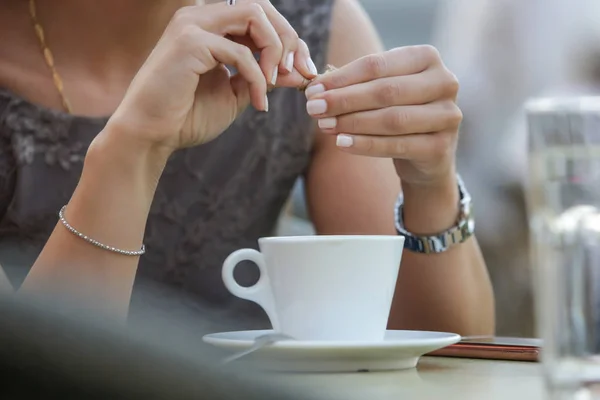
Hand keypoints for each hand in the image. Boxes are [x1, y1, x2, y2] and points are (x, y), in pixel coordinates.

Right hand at [108, 0, 316, 151]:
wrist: (152, 135)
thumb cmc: (187, 116)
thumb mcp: (237, 93)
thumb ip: (265, 77)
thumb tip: (300, 72)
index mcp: (210, 25)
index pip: (259, 15)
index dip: (288, 38)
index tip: (304, 70)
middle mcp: (200, 16)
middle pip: (261, 7)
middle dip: (289, 38)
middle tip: (301, 71)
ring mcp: (192, 24)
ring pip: (255, 15)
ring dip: (276, 50)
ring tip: (277, 82)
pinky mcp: (190, 41)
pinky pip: (241, 53)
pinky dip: (257, 78)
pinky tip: (258, 103)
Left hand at [305, 45, 461, 186]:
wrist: (427, 153)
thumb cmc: (398, 111)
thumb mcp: (381, 90)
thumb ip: (355, 84)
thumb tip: (316, 86)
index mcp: (427, 58)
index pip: (377, 65)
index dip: (342, 78)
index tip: (313, 90)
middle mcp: (444, 82)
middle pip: (385, 91)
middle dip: (344, 100)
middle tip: (313, 109)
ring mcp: (448, 115)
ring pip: (392, 119)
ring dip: (352, 122)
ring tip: (324, 126)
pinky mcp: (441, 146)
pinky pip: (397, 145)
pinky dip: (366, 144)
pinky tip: (342, 143)